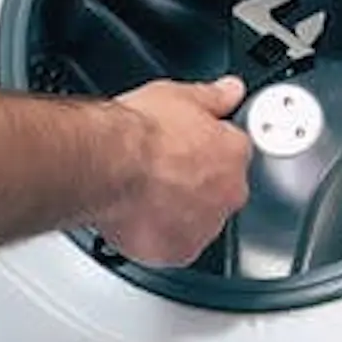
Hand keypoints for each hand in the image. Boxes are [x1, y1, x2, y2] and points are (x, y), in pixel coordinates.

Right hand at [89, 76, 253, 266]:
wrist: (108, 165)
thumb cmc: (138, 132)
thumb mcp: (180, 95)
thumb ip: (214, 96)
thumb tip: (230, 90)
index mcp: (233, 154)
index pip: (232, 152)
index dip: (206, 148)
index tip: (187, 146)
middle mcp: (228, 194)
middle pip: (218, 191)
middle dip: (195, 183)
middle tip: (162, 171)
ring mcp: (204, 227)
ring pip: (196, 221)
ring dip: (179, 213)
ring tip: (146, 195)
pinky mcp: (177, 252)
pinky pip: (172, 247)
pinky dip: (158, 237)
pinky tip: (138, 219)